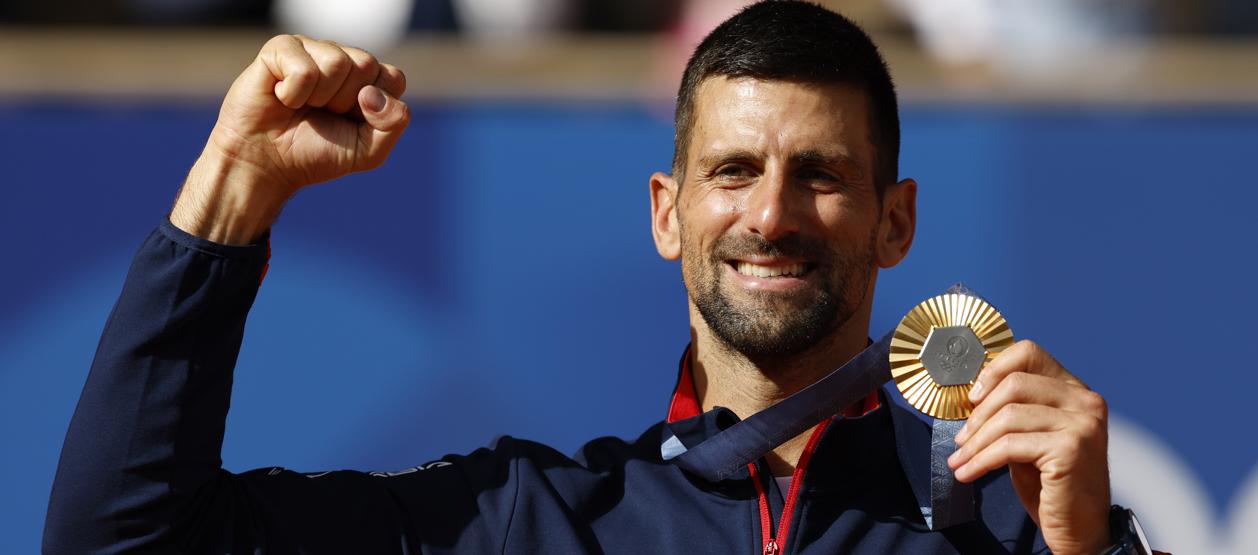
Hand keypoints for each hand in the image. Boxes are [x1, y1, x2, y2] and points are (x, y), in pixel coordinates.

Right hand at [171, 35, 409, 244]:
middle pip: (366, 64)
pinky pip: (304, 69)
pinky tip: (282, 98)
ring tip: (302, 106)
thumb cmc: (316, 154)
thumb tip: (373, 92)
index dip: (375, 108)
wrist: (265, 165)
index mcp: (366, 79)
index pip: (393, 78)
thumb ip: (393, 123)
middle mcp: (341, 58)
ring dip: (320, 97)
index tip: (351, 122)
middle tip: (322, 114)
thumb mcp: (368, 151)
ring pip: (337, 62)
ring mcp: (311, 49)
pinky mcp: (280, 49)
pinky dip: (294, 94)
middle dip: (346, 102)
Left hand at [947, 340, 1110, 554]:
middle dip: (978, 415)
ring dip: (975, 442)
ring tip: (959, 460)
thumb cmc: (1050, 484)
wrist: (1080, 530)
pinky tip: (968, 473)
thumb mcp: (1029, 437)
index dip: (994, 370)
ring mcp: (1083, 423)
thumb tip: (972, 394)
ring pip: (1008, 416)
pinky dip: (981, 460)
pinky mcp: (1071, 448)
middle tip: (959, 441)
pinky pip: (1010, 446)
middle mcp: (1085, 401)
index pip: (1029, 354)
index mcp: (1076, 391)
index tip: (972, 398)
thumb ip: (1013, 410)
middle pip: (1014, 385)